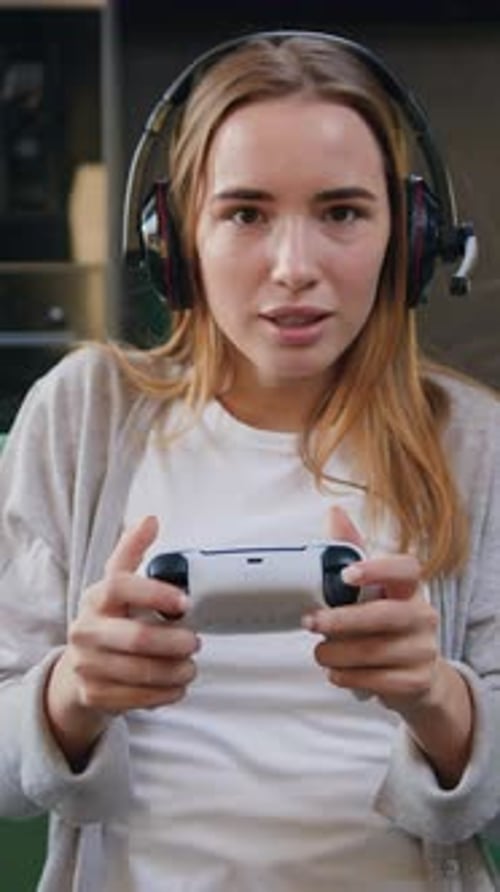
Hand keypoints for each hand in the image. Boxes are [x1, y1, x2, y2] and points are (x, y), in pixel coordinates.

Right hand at [45, 516, 198, 765]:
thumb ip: (132, 552)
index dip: (155, 592)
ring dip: (175, 672)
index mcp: (96, 598)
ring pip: (140, 672)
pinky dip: (164, 694)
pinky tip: (176, 687)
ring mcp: (86, 665)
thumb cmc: (109, 620)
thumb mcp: (117, 584)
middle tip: (195, 642)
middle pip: (136, 638)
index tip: (186, 602)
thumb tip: (150, 519)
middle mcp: (85, 631)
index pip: (120, 585)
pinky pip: (136, 699)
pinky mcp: (93, 695)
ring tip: (190, 667)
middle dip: (174, 642)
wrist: (79, 670)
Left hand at [303, 507, 473, 786]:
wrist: (415, 676)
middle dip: (341, 621)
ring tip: (320, 653)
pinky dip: (348, 677)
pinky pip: (377, 680)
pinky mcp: (417, 681)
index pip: (406, 569)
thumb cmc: (382, 626)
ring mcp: (423, 649)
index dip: (377, 569)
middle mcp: (422, 615)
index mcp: (408, 588)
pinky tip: (337, 673)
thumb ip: (351, 554)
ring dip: (336, 654)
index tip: (347, 575)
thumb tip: (334, 512)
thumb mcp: (369, 591)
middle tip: (310, 622)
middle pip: (384, 616)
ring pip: (374, 652)